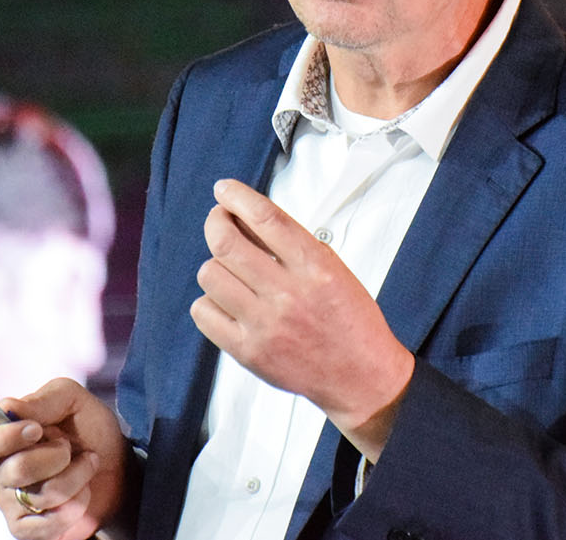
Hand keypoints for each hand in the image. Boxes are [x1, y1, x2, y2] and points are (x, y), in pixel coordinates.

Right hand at [0, 377, 127, 539]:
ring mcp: (10, 502)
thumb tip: (8, 407)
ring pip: (40, 495)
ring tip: (86, 465)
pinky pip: (48, 524)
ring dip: (77, 476)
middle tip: (70, 447)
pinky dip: (76, 505)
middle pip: (13, 471)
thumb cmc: (88, 428)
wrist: (117, 466)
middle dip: (56, 456)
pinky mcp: (28, 529)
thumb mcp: (73, 400)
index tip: (36, 429)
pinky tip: (82, 493)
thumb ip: (43, 399)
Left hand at [190, 178, 414, 460]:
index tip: (224, 189)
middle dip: (215, 222)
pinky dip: (209, 301)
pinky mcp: (248, 352)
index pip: (265, 218)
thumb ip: (293, 245)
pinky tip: (226, 300)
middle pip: (227, 243)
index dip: (237, 197)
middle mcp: (288, 294)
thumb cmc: (350, 320)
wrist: (361, 376)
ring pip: (211, 275)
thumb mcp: (333, 269)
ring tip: (230, 269)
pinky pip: (204, 313)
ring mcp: (265, 325)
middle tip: (218, 220)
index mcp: (315, 267)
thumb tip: (248, 217)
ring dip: (215, 264)